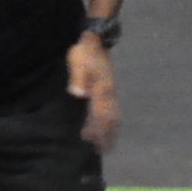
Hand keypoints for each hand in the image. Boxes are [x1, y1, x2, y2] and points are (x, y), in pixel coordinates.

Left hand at [67, 34, 119, 152]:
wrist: (95, 39)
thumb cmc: (83, 51)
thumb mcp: (77, 60)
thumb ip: (78, 77)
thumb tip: (78, 94)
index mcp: (101, 87)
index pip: (100, 113)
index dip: (97, 128)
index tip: (92, 142)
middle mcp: (109, 92)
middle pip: (110, 118)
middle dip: (107, 135)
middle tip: (103, 151)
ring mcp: (111, 90)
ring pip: (114, 115)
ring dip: (111, 130)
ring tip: (108, 145)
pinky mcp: (110, 89)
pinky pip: (114, 109)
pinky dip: (113, 121)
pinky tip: (109, 128)